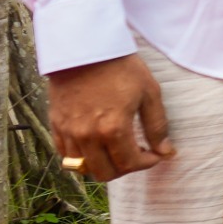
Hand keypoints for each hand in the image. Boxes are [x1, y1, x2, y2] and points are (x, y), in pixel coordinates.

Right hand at [47, 53, 173, 181]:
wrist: (85, 50)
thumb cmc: (121, 68)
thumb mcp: (149, 93)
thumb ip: (157, 126)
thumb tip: (166, 152)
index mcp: (113, 129)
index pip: (130, 164)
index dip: (147, 163)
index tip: (155, 154)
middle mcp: (88, 136)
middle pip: (105, 173)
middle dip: (125, 168)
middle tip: (137, 153)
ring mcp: (69, 132)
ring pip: (83, 168)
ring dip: (103, 164)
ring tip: (117, 149)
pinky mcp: (56, 125)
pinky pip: (66, 155)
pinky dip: (81, 157)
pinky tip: (97, 144)